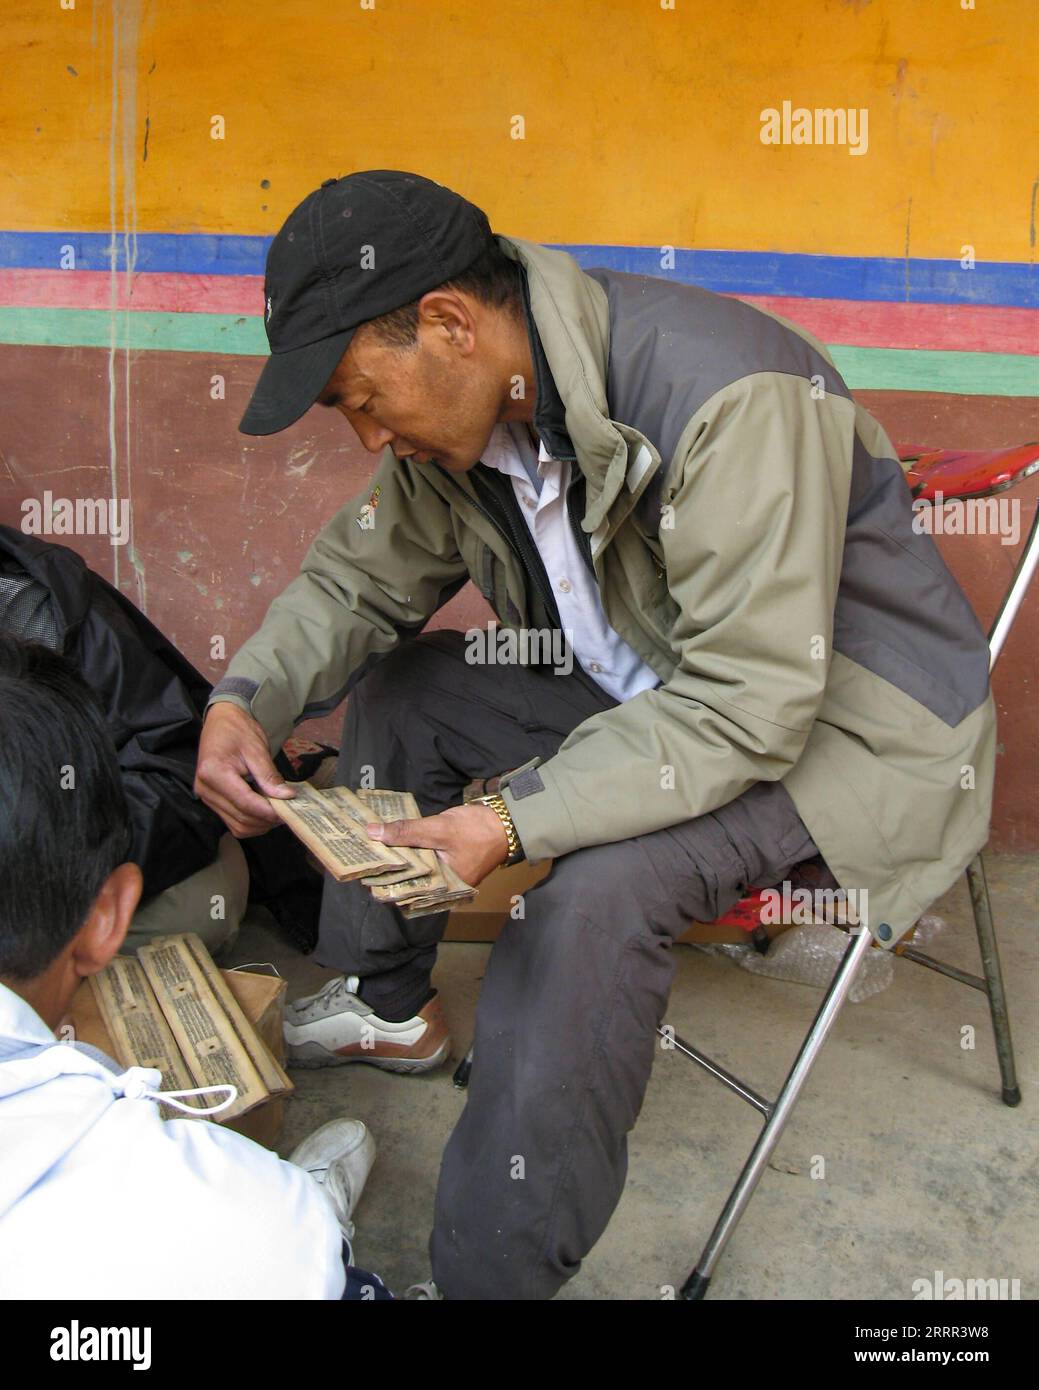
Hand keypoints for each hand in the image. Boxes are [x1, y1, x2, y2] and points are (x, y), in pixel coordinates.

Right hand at [194, 702, 295, 836]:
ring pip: (237, 825)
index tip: (289, 809)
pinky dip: (251, 821)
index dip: (269, 811)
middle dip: (266, 819)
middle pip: (241, 818)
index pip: (245, 803)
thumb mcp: (257, 749)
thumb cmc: (238, 730)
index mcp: (214, 773)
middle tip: (287, 809)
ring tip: (276, 809)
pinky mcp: (211, 800)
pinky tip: (263, 809)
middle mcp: (205, 789)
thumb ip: (269, 776)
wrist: (221, 721)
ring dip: (260, 823)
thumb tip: (286, 797)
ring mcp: (206, 797)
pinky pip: (232, 821)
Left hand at [366, 802, 510, 887]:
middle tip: (358, 854)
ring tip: (368, 848)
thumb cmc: (477, 830)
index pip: (401, 891)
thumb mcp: (438, 829)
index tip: (358, 867)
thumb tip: (372, 833)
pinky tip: (390, 842)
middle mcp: (439, 888)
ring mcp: (442, 876)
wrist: (507, 824)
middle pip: (403, 881)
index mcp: (439, 889)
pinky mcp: (443, 864)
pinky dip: (406, 853)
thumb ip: (405, 832)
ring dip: (392, 860)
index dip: (379, 880)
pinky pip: (420, 862)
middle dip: (383, 868)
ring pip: (410, 871)